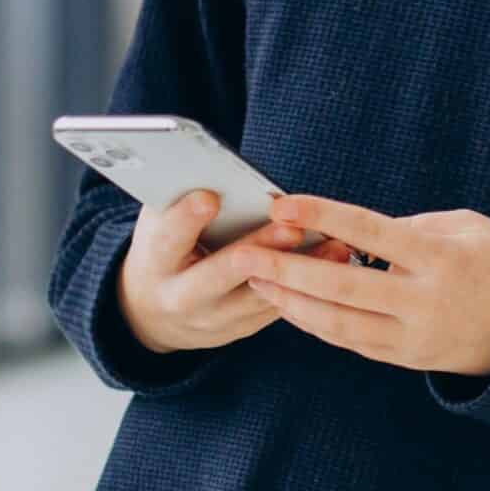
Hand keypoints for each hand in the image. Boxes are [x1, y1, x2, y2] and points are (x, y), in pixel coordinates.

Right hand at [120, 189, 358, 355]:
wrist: (153, 312)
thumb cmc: (163, 247)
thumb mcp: (157, 221)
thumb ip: (176, 196)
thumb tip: (208, 162)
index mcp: (155, 263)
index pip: (169, 240)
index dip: (186, 219)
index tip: (210, 197)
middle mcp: (181, 298)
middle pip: (221, 275)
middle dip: (258, 250)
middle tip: (292, 228)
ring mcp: (212, 320)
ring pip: (260, 295)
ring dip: (300, 269)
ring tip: (333, 243)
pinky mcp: (240, 329)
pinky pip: (277, 308)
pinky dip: (308, 285)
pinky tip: (335, 261)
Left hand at [227, 194, 489, 379]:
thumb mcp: (467, 227)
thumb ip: (410, 227)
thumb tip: (352, 234)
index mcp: (441, 260)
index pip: (371, 233)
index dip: (324, 216)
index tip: (284, 202)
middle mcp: (424, 303)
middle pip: (343, 288)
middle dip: (288, 270)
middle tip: (245, 254)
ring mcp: (413, 337)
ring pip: (339, 325)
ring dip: (291, 303)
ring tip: (255, 280)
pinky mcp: (405, 359)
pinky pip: (350, 341)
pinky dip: (315, 323)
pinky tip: (288, 304)